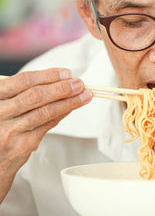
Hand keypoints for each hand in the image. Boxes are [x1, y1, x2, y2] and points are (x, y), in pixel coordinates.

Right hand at [0, 68, 91, 202]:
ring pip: (45, 112)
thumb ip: (22, 94)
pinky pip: (47, 126)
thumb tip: (57, 82)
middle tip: (79, 84)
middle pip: (35, 96)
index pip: (23, 81)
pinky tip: (72, 108)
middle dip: (62, 88)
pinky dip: (62, 114)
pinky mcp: (21, 144)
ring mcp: (9, 130)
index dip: (47, 76)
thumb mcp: (3, 105)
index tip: (65, 73)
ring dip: (69, 102)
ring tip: (83, 95)